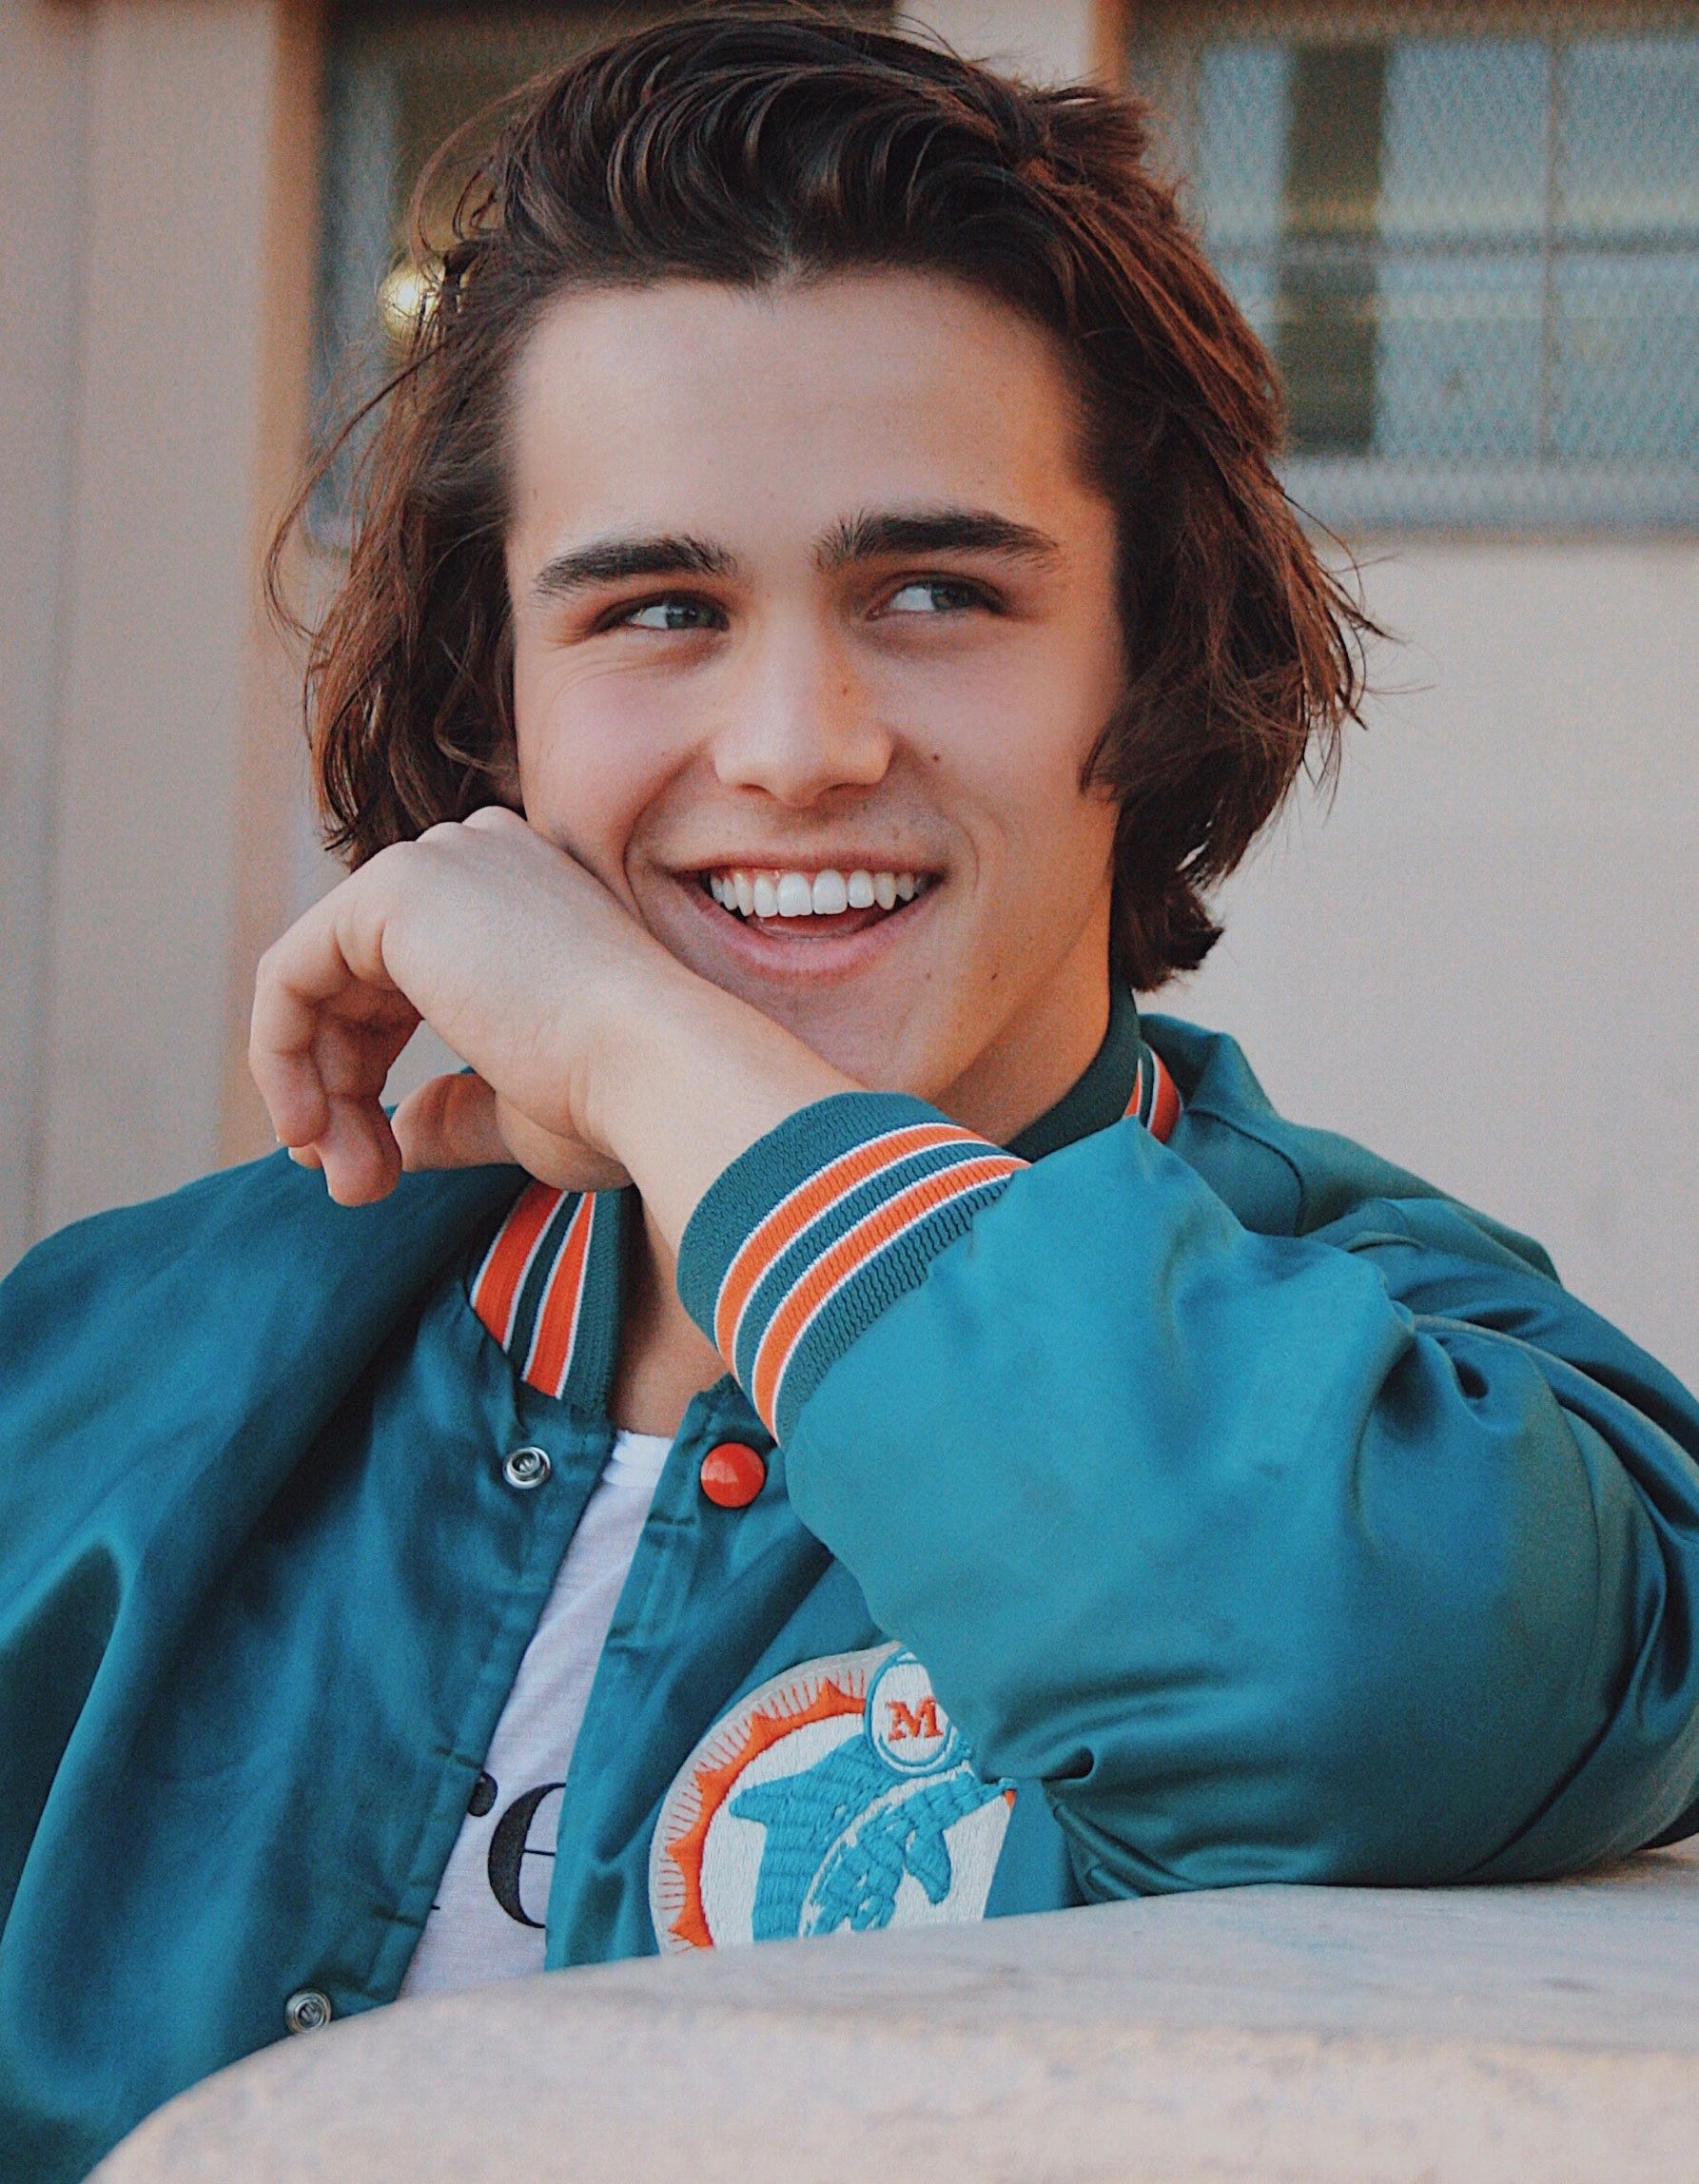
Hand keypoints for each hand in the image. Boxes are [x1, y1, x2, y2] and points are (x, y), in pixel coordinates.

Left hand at [251, 806, 858, 1248]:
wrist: (661, 1071)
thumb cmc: (620, 1099)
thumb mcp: (520, 1108)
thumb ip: (453, 1109)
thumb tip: (396, 1136)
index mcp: (524, 896)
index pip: (405, 981)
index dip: (367, 1076)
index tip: (371, 1167)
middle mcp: (480, 859)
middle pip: (354, 982)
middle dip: (339, 1092)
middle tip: (354, 1186)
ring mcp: (438, 862)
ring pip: (316, 984)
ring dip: (314, 1092)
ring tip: (348, 1179)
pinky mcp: (392, 888)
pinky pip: (288, 975)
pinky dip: (281, 1058)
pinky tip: (309, 1129)